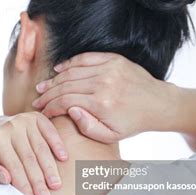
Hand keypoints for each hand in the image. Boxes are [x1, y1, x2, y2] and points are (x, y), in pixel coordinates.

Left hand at [0, 113, 67, 194]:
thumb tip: (6, 178)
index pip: (13, 166)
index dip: (24, 184)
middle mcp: (10, 126)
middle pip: (29, 159)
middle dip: (38, 181)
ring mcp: (24, 119)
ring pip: (41, 148)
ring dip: (50, 168)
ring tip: (56, 185)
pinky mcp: (35, 117)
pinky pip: (50, 131)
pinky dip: (57, 144)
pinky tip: (64, 158)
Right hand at [32, 53, 175, 142]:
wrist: (158, 104)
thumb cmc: (132, 123)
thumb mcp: (111, 135)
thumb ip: (87, 127)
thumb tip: (69, 111)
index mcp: (102, 103)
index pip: (65, 102)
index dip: (50, 108)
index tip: (42, 113)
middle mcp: (103, 83)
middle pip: (65, 86)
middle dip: (47, 95)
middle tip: (37, 101)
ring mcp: (108, 68)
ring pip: (71, 72)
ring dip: (54, 80)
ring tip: (43, 88)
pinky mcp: (112, 59)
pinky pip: (84, 58)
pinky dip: (68, 63)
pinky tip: (58, 69)